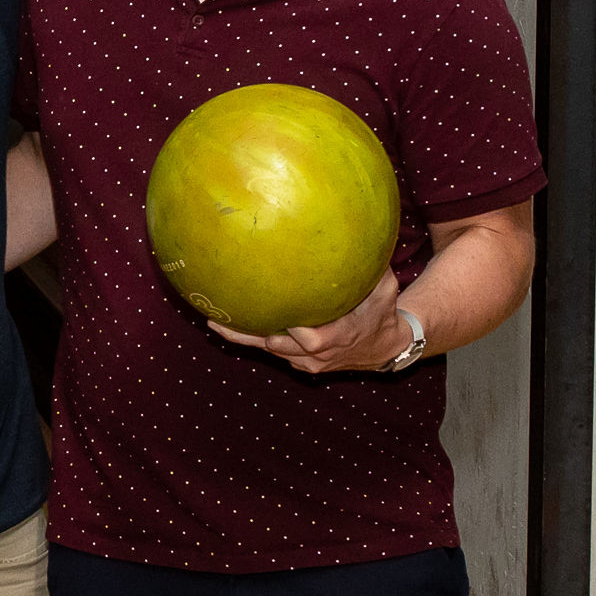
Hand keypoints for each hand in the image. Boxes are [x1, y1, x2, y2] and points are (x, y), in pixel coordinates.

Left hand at [209, 267, 407, 374]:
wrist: (382, 348)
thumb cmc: (381, 312)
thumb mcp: (384, 289)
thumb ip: (372, 267)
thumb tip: (361, 232)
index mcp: (340, 336)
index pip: (313, 340)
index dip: (294, 332)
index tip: (281, 317)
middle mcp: (319, 354)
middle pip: (279, 348)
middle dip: (252, 334)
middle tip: (223, 318)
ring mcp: (307, 362)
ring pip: (268, 352)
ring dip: (241, 337)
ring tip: (212, 319)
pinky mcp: (298, 363)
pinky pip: (270, 352)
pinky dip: (249, 339)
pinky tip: (222, 323)